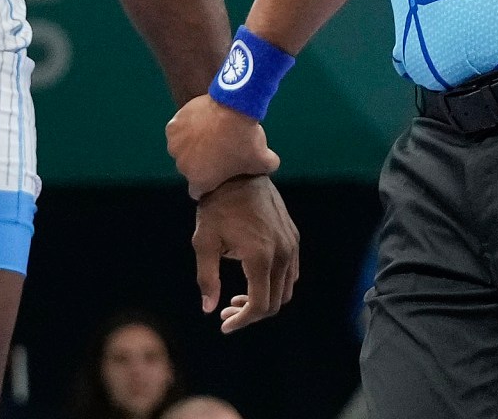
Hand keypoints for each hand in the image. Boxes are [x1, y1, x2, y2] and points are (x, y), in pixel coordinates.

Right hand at [166, 93, 282, 198]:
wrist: (233, 107)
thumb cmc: (246, 138)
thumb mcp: (263, 159)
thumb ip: (267, 168)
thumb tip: (271, 166)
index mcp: (200, 181)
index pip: (198, 191)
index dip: (208, 183)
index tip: (217, 173)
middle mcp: (183, 166)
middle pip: (189, 168)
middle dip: (200, 162)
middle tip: (216, 149)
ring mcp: (175, 146)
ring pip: (181, 150)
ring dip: (191, 145)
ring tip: (209, 134)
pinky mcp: (172, 127)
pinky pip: (177, 131)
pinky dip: (185, 128)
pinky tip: (200, 123)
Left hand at [192, 175, 298, 332]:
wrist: (238, 173)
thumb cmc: (217, 207)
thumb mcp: (204, 243)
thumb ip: (207, 278)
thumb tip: (209, 309)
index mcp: (260, 257)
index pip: (259, 305)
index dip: (242, 321)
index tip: (224, 325)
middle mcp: (282, 254)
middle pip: (275, 302)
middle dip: (251, 314)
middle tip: (226, 312)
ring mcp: (291, 245)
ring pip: (285, 289)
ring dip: (265, 300)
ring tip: (238, 298)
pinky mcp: (293, 237)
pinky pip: (291, 272)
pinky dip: (275, 284)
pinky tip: (254, 280)